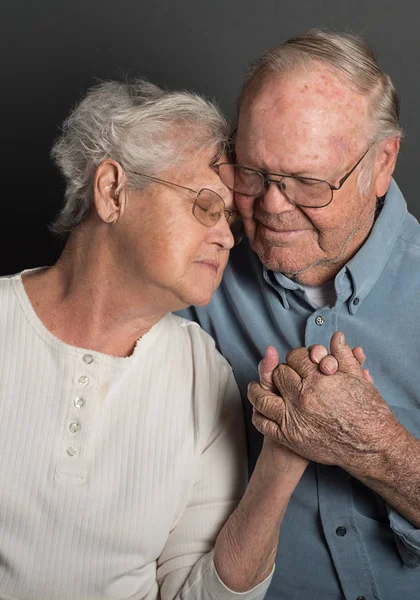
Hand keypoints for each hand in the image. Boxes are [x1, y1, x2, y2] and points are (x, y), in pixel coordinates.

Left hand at [250, 332, 400, 472]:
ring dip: (257, 390)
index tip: (300, 360)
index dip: (298, 356)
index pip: (296, 358)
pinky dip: (258, 414)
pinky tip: (259, 408)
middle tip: (284, 373)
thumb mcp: (357, 378)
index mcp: (318, 380)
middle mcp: (302, 399)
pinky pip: (263, 423)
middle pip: (279, 374)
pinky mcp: (289, 438)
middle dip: (282, 371)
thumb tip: (336, 337)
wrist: (371, 446)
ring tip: (257, 386)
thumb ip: (343, 356)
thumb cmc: (368, 411)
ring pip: (263, 398)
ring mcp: (293, 419)